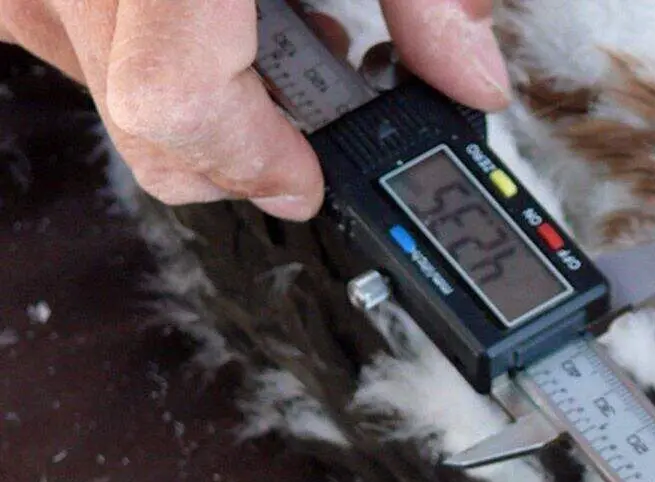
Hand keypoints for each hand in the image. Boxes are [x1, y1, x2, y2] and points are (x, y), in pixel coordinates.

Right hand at [0, 0, 509, 219]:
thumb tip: (471, 81)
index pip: (177, 101)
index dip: (255, 161)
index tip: (310, 181)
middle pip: (145, 119)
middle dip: (241, 145)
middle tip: (307, 119)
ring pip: (102, 88)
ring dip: (195, 93)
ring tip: (265, 33)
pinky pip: (72, 42)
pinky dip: (146, 51)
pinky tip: (212, 14)